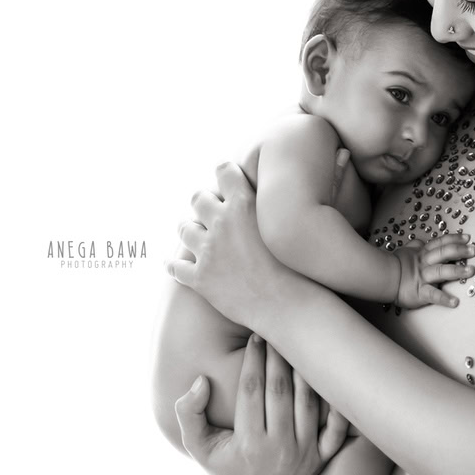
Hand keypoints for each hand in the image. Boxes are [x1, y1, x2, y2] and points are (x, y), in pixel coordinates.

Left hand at [169, 162, 285, 326]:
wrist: (290, 305)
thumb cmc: (299, 265)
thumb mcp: (286, 222)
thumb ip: (270, 203)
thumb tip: (263, 188)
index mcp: (244, 204)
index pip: (223, 170)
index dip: (226, 175)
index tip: (230, 182)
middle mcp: (222, 223)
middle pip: (198, 197)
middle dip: (205, 203)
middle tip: (214, 213)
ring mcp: (208, 251)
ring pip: (184, 228)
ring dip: (191, 231)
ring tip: (199, 237)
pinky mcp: (200, 279)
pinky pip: (175, 267)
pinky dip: (175, 265)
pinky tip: (177, 265)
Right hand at [174, 333, 347, 474]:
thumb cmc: (226, 465)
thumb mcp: (199, 447)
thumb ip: (189, 414)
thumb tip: (199, 381)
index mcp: (248, 444)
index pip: (251, 391)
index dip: (253, 360)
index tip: (255, 337)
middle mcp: (279, 448)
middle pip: (280, 391)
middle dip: (279, 357)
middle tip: (278, 331)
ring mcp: (304, 453)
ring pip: (308, 402)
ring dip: (304, 370)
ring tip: (300, 343)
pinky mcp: (323, 456)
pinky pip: (336, 427)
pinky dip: (336, 402)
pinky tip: (331, 373)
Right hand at [393, 233, 474, 308]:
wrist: (382, 279)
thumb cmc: (394, 266)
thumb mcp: (405, 252)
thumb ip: (415, 246)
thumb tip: (420, 241)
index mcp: (422, 253)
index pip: (440, 243)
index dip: (454, 239)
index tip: (467, 238)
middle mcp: (425, 263)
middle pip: (444, 253)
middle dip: (460, 251)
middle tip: (474, 250)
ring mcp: (423, 277)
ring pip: (441, 271)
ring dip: (457, 271)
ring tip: (471, 271)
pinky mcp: (420, 292)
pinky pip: (433, 295)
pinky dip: (444, 298)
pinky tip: (454, 302)